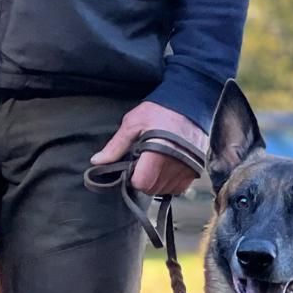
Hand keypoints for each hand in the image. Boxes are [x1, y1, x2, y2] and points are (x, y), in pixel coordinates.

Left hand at [90, 102, 207, 196]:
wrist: (191, 102)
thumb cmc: (159, 111)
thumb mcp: (133, 123)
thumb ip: (116, 145)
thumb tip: (96, 161)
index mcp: (157, 153)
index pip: (141, 183)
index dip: (133, 178)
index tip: (133, 167)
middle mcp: (175, 164)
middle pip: (152, 189)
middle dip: (144, 180)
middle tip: (143, 163)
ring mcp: (188, 169)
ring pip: (165, 190)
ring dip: (157, 182)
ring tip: (156, 164)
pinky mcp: (196, 170)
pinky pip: (179, 188)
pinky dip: (171, 183)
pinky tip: (167, 169)